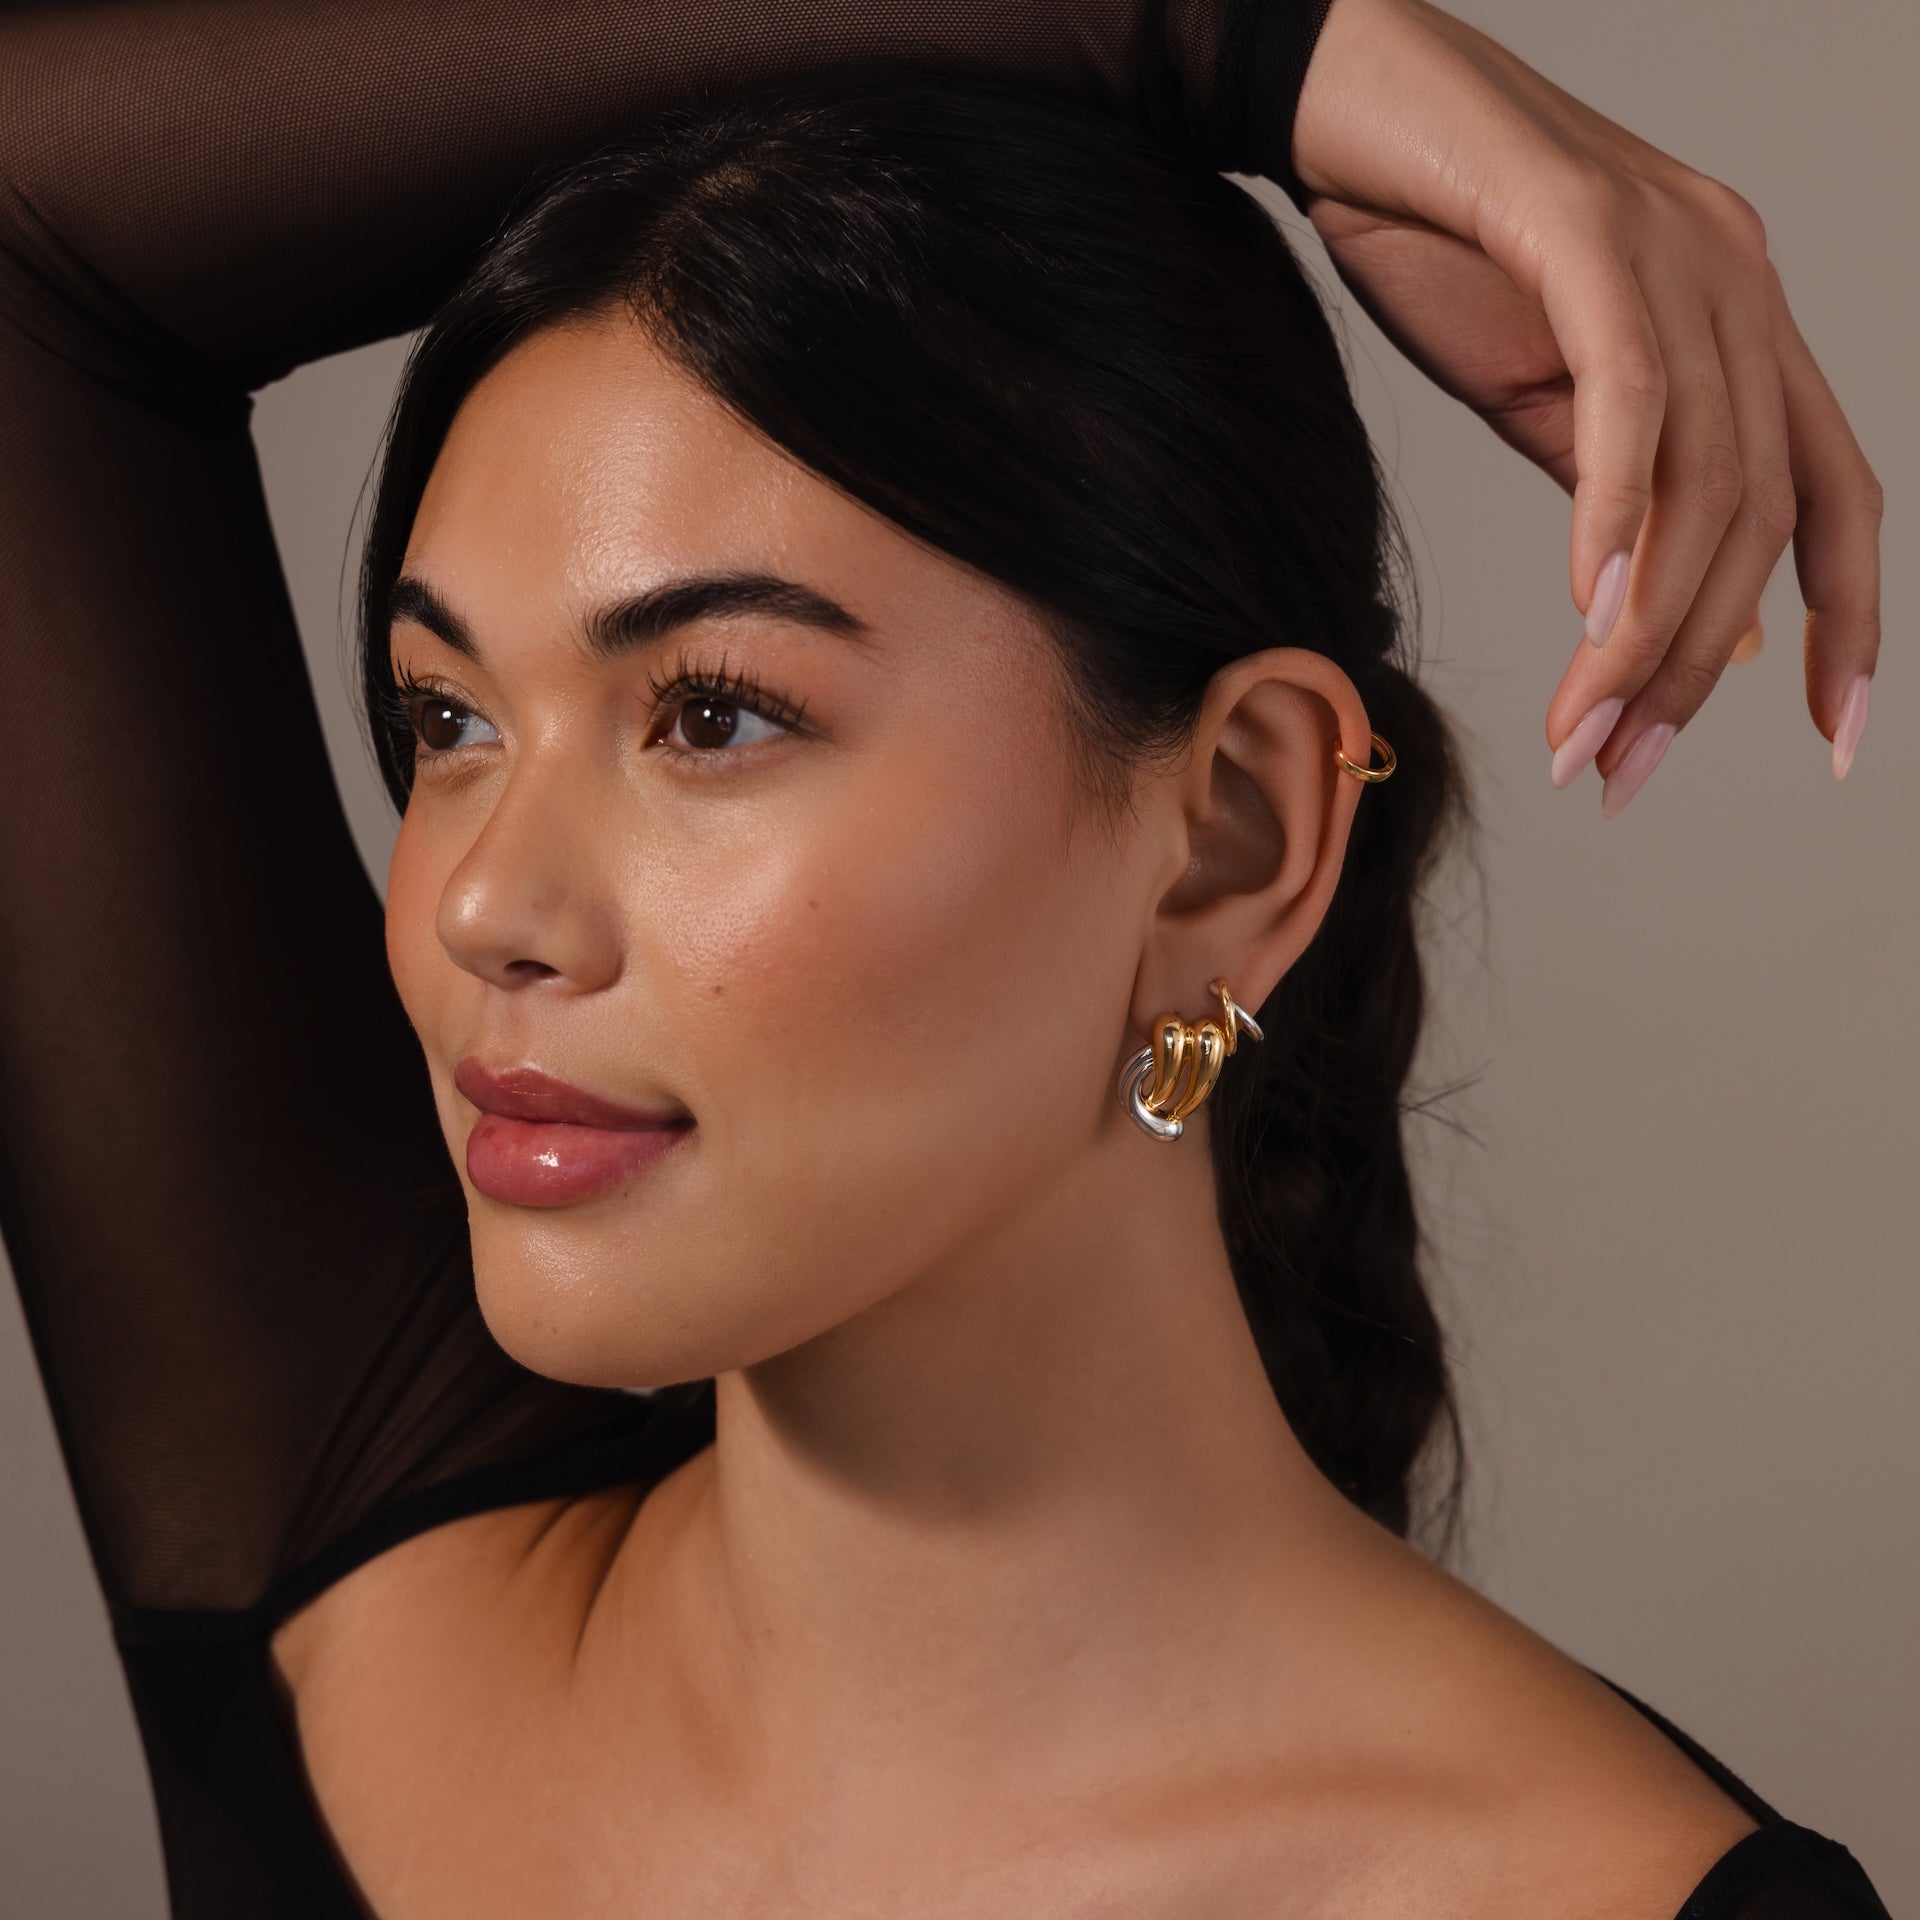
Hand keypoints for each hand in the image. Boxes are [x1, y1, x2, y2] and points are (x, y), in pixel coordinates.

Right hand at [1290, 0, 1881, 811]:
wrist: (1342, 102)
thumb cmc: (1428, 242)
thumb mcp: (1533, 396)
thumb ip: (1615, 492)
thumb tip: (1668, 616)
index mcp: (1739, 320)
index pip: (1833, 492)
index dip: (1848, 622)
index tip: (1830, 738)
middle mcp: (1740, 279)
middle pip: (1766, 514)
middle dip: (1698, 672)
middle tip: (1615, 773)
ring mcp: (1676, 246)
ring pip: (1706, 478)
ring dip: (1644, 634)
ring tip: (1581, 733)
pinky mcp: (1588, 228)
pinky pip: (1632, 395)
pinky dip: (1616, 515)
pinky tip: (1586, 609)